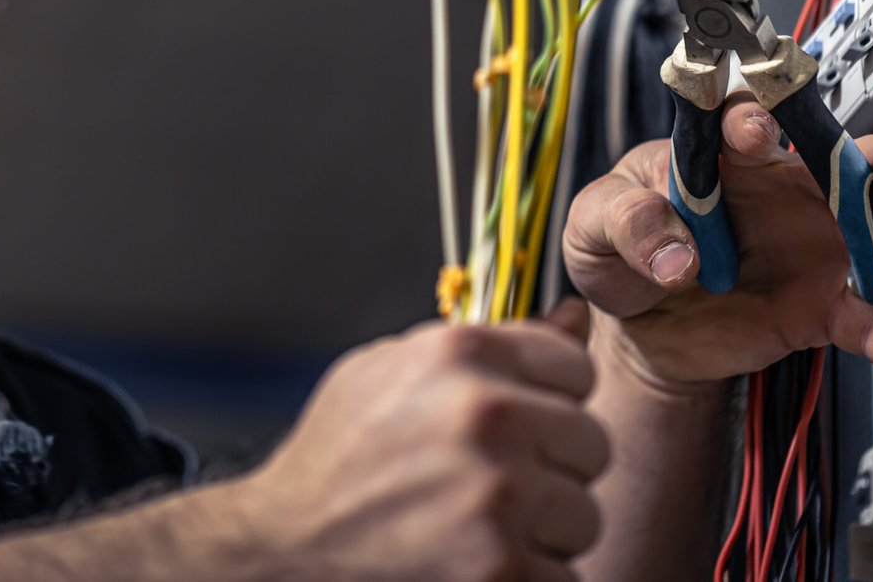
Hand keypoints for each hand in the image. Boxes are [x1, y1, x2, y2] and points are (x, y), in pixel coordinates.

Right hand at [233, 301, 607, 581]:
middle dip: (551, 469)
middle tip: (491, 486)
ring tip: (477, 529)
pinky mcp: (503, 571)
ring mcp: (498, 497)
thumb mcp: (392, 372)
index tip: (518, 426)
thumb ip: (492, 343)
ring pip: (583, 514)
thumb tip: (575, 317)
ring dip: (542, 531)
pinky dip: (527, 581)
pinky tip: (473, 567)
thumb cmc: (336, 461)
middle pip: (591, 442)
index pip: (575, 367)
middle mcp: (487, 416)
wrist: (282, 551)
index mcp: (461, 354)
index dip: (549, 401)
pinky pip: (565, 577)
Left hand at [564, 92, 872, 386]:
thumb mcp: (594, 225)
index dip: (752, 123)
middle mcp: (782, 192)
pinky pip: (866, 322)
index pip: (746, 125)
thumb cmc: (620, 247)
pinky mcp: (817, 308)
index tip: (752, 130)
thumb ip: (626, 224)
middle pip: (847, 165)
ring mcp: (811, 249)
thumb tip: (670, 256)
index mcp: (723, 156)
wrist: (637, 322)